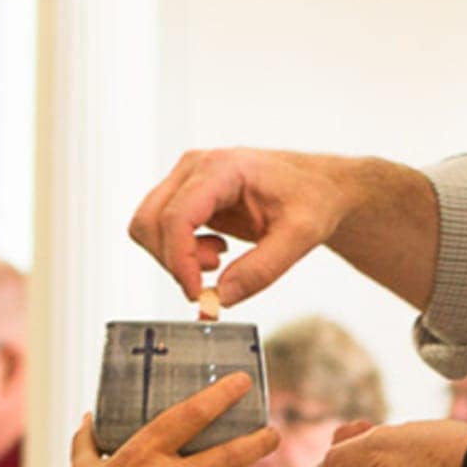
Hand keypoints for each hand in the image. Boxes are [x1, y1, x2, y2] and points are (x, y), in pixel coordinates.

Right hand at [129, 148, 357, 308]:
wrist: (319, 186)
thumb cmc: (313, 198)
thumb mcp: (301, 236)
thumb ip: (262, 269)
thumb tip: (222, 297)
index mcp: (222, 168)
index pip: (176, 216)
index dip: (180, 261)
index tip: (197, 293)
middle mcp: (195, 168)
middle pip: (150, 221)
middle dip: (174, 260)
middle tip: (211, 277)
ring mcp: (186, 179)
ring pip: (147, 226)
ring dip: (175, 256)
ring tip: (217, 259)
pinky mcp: (186, 195)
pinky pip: (160, 229)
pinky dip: (179, 252)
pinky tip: (214, 251)